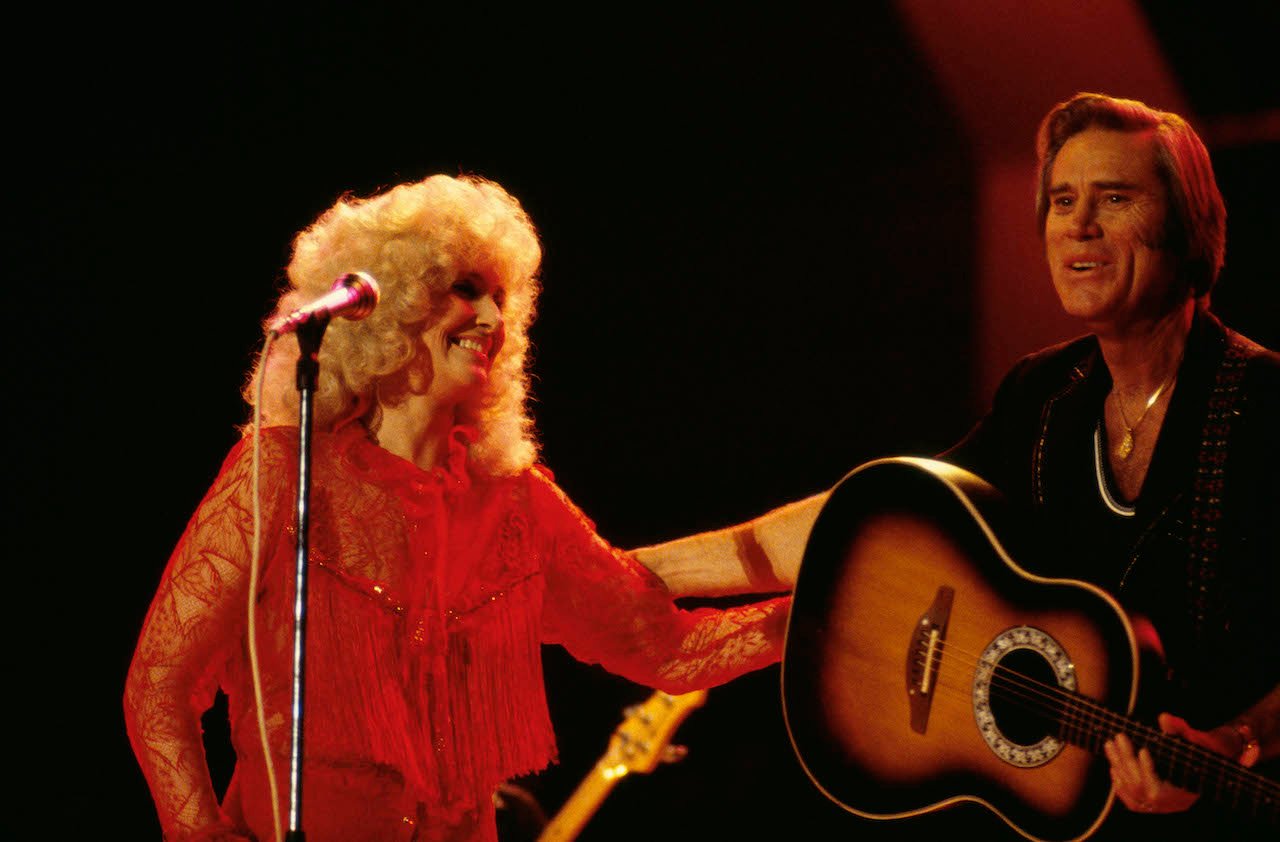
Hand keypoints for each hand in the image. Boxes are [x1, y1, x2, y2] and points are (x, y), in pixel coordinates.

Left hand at [1103, 713, 1238, 814]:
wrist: (1208, 768)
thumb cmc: (1203, 753)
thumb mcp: (1197, 741)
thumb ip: (1181, 730)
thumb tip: (1164, 718)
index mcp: (1183, 795)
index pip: (1158, 789)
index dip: (1148, 770)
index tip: (1143, 750)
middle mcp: (1169, 805)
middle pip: (1139, 786)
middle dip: (1127, 760)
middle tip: (1120, 737)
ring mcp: (1158, 807)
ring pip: (1131, 790)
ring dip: (1118, 766)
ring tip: (1110, 744)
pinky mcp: (1151, 806)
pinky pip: (1130, 800)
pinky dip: (1120, 784)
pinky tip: (1113, 766)